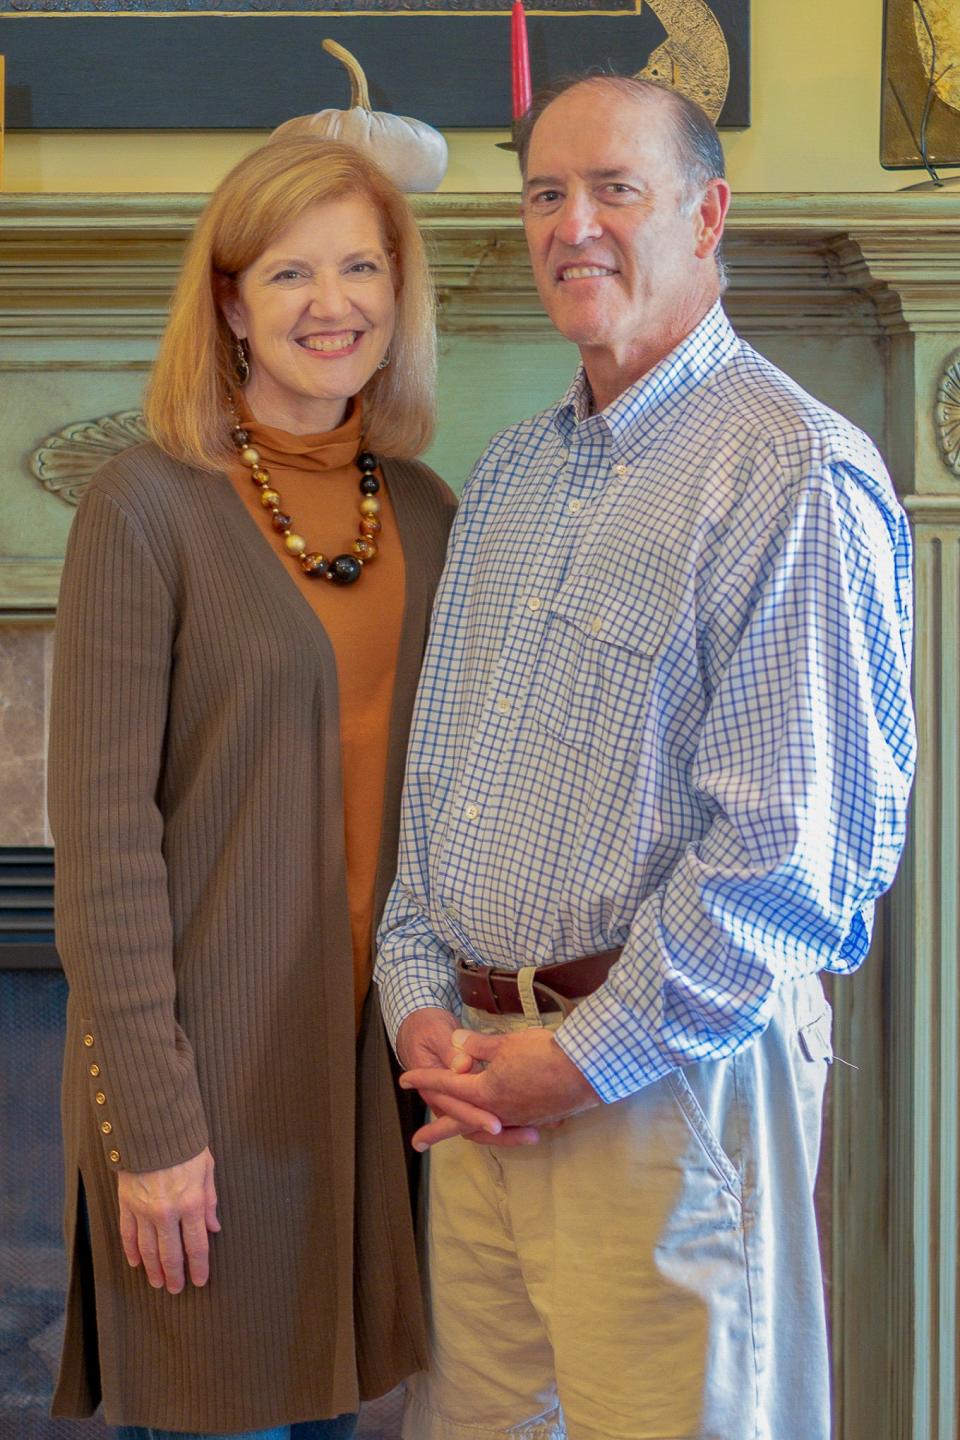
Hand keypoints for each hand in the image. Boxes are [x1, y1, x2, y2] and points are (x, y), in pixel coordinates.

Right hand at [117, 1145, 219, 1293]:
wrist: (152, 1128)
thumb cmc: (184, 1145)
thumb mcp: (206, 1168)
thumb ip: (210, 1200)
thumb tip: (214, 1227)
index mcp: (191, 1203)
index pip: (196, 1245)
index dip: (198, 1267)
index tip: (199, 1281)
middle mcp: (167, 1212)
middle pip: (170, 1253)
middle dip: (175, 1274)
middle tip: (176, 1289)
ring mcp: (144, 1210)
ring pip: (148, 1249)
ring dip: (153, 1269)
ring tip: (158, 1283)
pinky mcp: (127, 1204)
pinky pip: (128, 1234)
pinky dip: (131, 1251)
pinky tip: (135, 1262)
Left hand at [400, 1028, 599, 1147]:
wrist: (585, 1070)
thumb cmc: (543, 1053)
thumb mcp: (505, 1043)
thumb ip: (477, 1047)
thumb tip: (455, 1043)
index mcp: (485, 1092)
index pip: (447, 1084)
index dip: (424, 1079)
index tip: (405, 1078)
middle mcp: (499, 1111)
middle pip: (461, 1122)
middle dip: (437, 1131)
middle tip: (417, 1143)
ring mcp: (520, 1118)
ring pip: (487, 1129)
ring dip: (470, 1130)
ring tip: (460, 1133)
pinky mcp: (538, 1119)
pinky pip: (510, 1127)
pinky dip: (498, 1127)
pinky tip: (500, 1122)